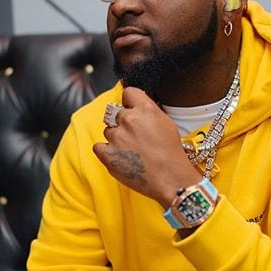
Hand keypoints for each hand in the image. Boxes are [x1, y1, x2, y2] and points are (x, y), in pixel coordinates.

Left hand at [93, 87, 200, 207]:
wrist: (170, 178)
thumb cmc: (171, 153)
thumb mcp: (166, 123)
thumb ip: (149, 111)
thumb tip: (138, 106)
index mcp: (145, 109)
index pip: (128, 92)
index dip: (130, 101)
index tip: (132, 108)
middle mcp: (128, 119)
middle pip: (116, 113)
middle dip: (123, 122)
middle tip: (135, 136)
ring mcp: (116, 137)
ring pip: (108, 130)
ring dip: (116, 137)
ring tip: (132, 151)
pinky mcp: (107, 154)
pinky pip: (99, 146)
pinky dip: (106, 151)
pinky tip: (120, 157)